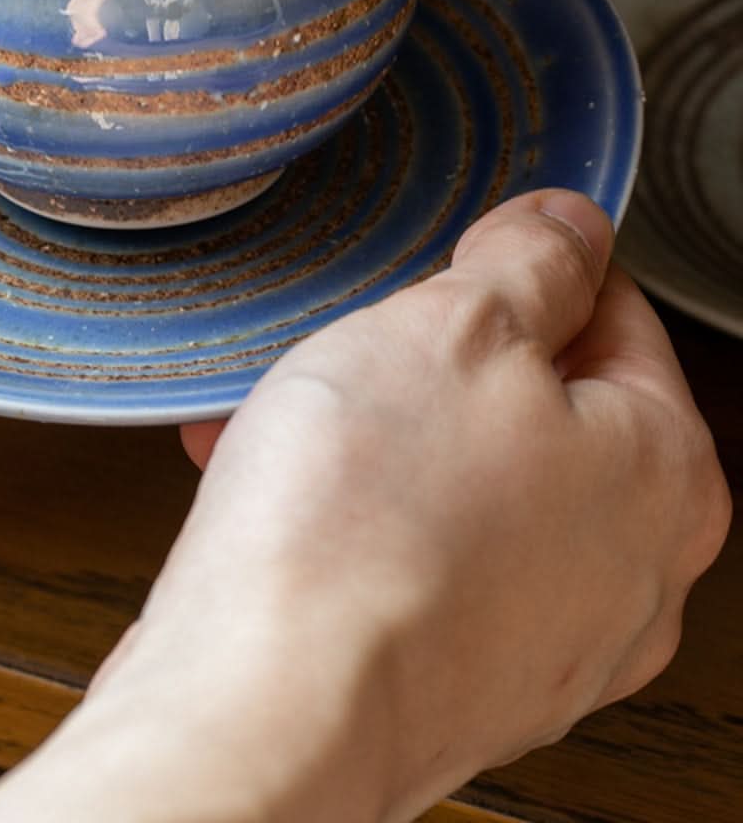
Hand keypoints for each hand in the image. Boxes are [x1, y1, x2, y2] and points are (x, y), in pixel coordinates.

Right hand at [0, 191, 730, 822]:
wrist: (268, 703)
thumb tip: (571, 228)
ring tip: (296, 413)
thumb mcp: (458, 324)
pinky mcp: (457, 678)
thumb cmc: (369, 523)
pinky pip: (416, 553)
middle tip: (371, 343)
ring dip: (380, 429)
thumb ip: (533, 261)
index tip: (458, 257)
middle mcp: (627, 570)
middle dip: (437, 356)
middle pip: (539, 401)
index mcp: (663, 470)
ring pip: (466, 476)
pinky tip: (276, 482)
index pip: (615, 311)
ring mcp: (544, 637)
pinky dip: (354, 509)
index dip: (522, 266)